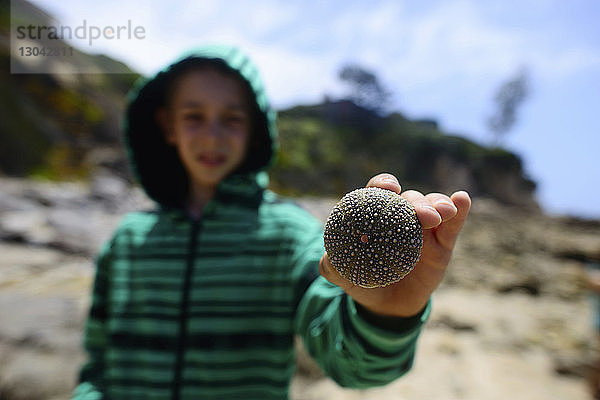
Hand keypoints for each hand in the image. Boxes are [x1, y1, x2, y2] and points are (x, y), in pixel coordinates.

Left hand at [319, 173, 470, 316]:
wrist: (387, 307)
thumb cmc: (363, 281)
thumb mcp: (342, 275)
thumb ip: (332, 266)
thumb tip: (327, 260)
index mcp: (375, 216)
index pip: (379, 192)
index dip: (384, 185)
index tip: (389, 188)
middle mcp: (400, 216)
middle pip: (409, 199)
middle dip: (417, 202)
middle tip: (423, 215)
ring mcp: (424, 227)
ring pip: (432, 207)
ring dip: (438, 205)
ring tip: (442, 213)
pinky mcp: (443, 242)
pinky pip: (452, 224)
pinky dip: (459, 209)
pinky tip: (462, 199)